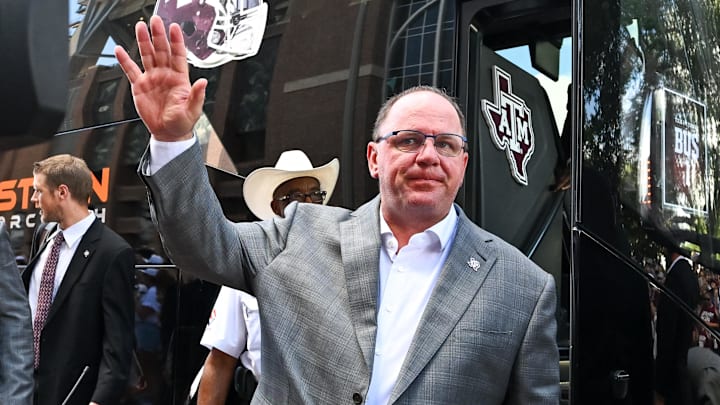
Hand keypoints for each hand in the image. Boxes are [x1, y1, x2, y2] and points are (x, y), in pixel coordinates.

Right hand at [114, 15, 206, 141]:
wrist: (168, 133)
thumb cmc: (182, 122)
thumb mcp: (193, 110)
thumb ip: (197, 95)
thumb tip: (203, 83)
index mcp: (180, 78)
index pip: (178, 55)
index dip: (176, 41)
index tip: (174, 28)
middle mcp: (165, 75)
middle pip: (161, 51)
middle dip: (158, 35)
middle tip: (155, 21)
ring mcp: (152, 78)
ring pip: (147, 55)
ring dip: (143, 41)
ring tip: (140, 27)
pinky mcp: (140, 86)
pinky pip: (131, 70)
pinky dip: (124, 60)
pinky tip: (120, 51)